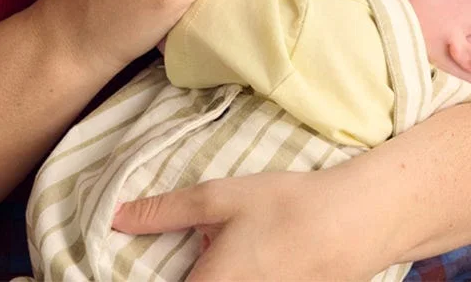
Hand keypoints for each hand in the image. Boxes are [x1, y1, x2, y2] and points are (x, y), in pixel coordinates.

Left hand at [111, 169, 392, 281]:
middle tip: (201, 241)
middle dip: (188, 268)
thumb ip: (165, 211)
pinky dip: (239, 272)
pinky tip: (259, 252)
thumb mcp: (220, 197)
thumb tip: (115, 218)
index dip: (146, 272)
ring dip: (213, 271)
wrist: (355, 223)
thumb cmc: (286, 207)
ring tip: (233, 244)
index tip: (143, 258)